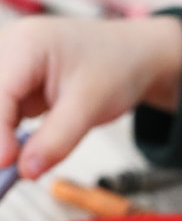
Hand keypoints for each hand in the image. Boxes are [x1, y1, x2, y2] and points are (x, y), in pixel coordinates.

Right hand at [0, 15, 181, 177]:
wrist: (129, 57)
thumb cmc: (113, 70)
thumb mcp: (90, 107)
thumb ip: (57, 140)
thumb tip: (26, 171)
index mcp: (26, 44)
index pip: (0, 92)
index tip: (4, 164)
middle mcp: (8, 49)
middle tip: (4, 175)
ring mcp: (7, 67)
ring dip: (0, 140)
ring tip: (8, 173)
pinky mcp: (12, 86)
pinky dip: (4, 138)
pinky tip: (13, 158)